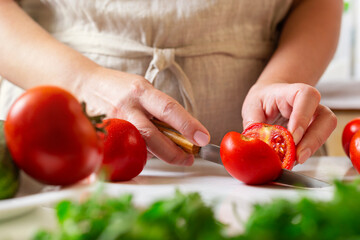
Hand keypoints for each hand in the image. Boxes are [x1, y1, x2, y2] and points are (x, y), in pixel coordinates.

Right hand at [77, 67, 209, 165]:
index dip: (187, 125)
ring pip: (139, 146)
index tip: (203, 138)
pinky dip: (139, 154)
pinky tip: (147, 152)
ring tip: (176, 156)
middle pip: (152, 135)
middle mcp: (126, 107)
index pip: (168, 108)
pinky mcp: (102, 136)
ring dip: (161, 154)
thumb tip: (183, 129)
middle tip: (189, 157)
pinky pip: (124, 150)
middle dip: (174, 151)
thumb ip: (159, 107)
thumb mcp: (142, 88)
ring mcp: (112, 123)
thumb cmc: (117, 87)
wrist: (81, 84)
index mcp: (140, 91)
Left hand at [242, 83, 336, 163]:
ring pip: (326, 131)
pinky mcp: (315, 130)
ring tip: (295, 160)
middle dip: (313, 140)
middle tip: (298, 156)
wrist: (268, 99)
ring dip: (312, 148)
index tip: (293, 136)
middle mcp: (310, 103)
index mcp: (291, 92)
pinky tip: (294, 158)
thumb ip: (254, 126)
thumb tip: (257, 145)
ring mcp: (315, 116)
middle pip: (325, 117)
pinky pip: (318, 141)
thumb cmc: (261, 101)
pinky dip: (307, 152)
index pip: (306, 96)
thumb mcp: (251, 109)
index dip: (303, 117)